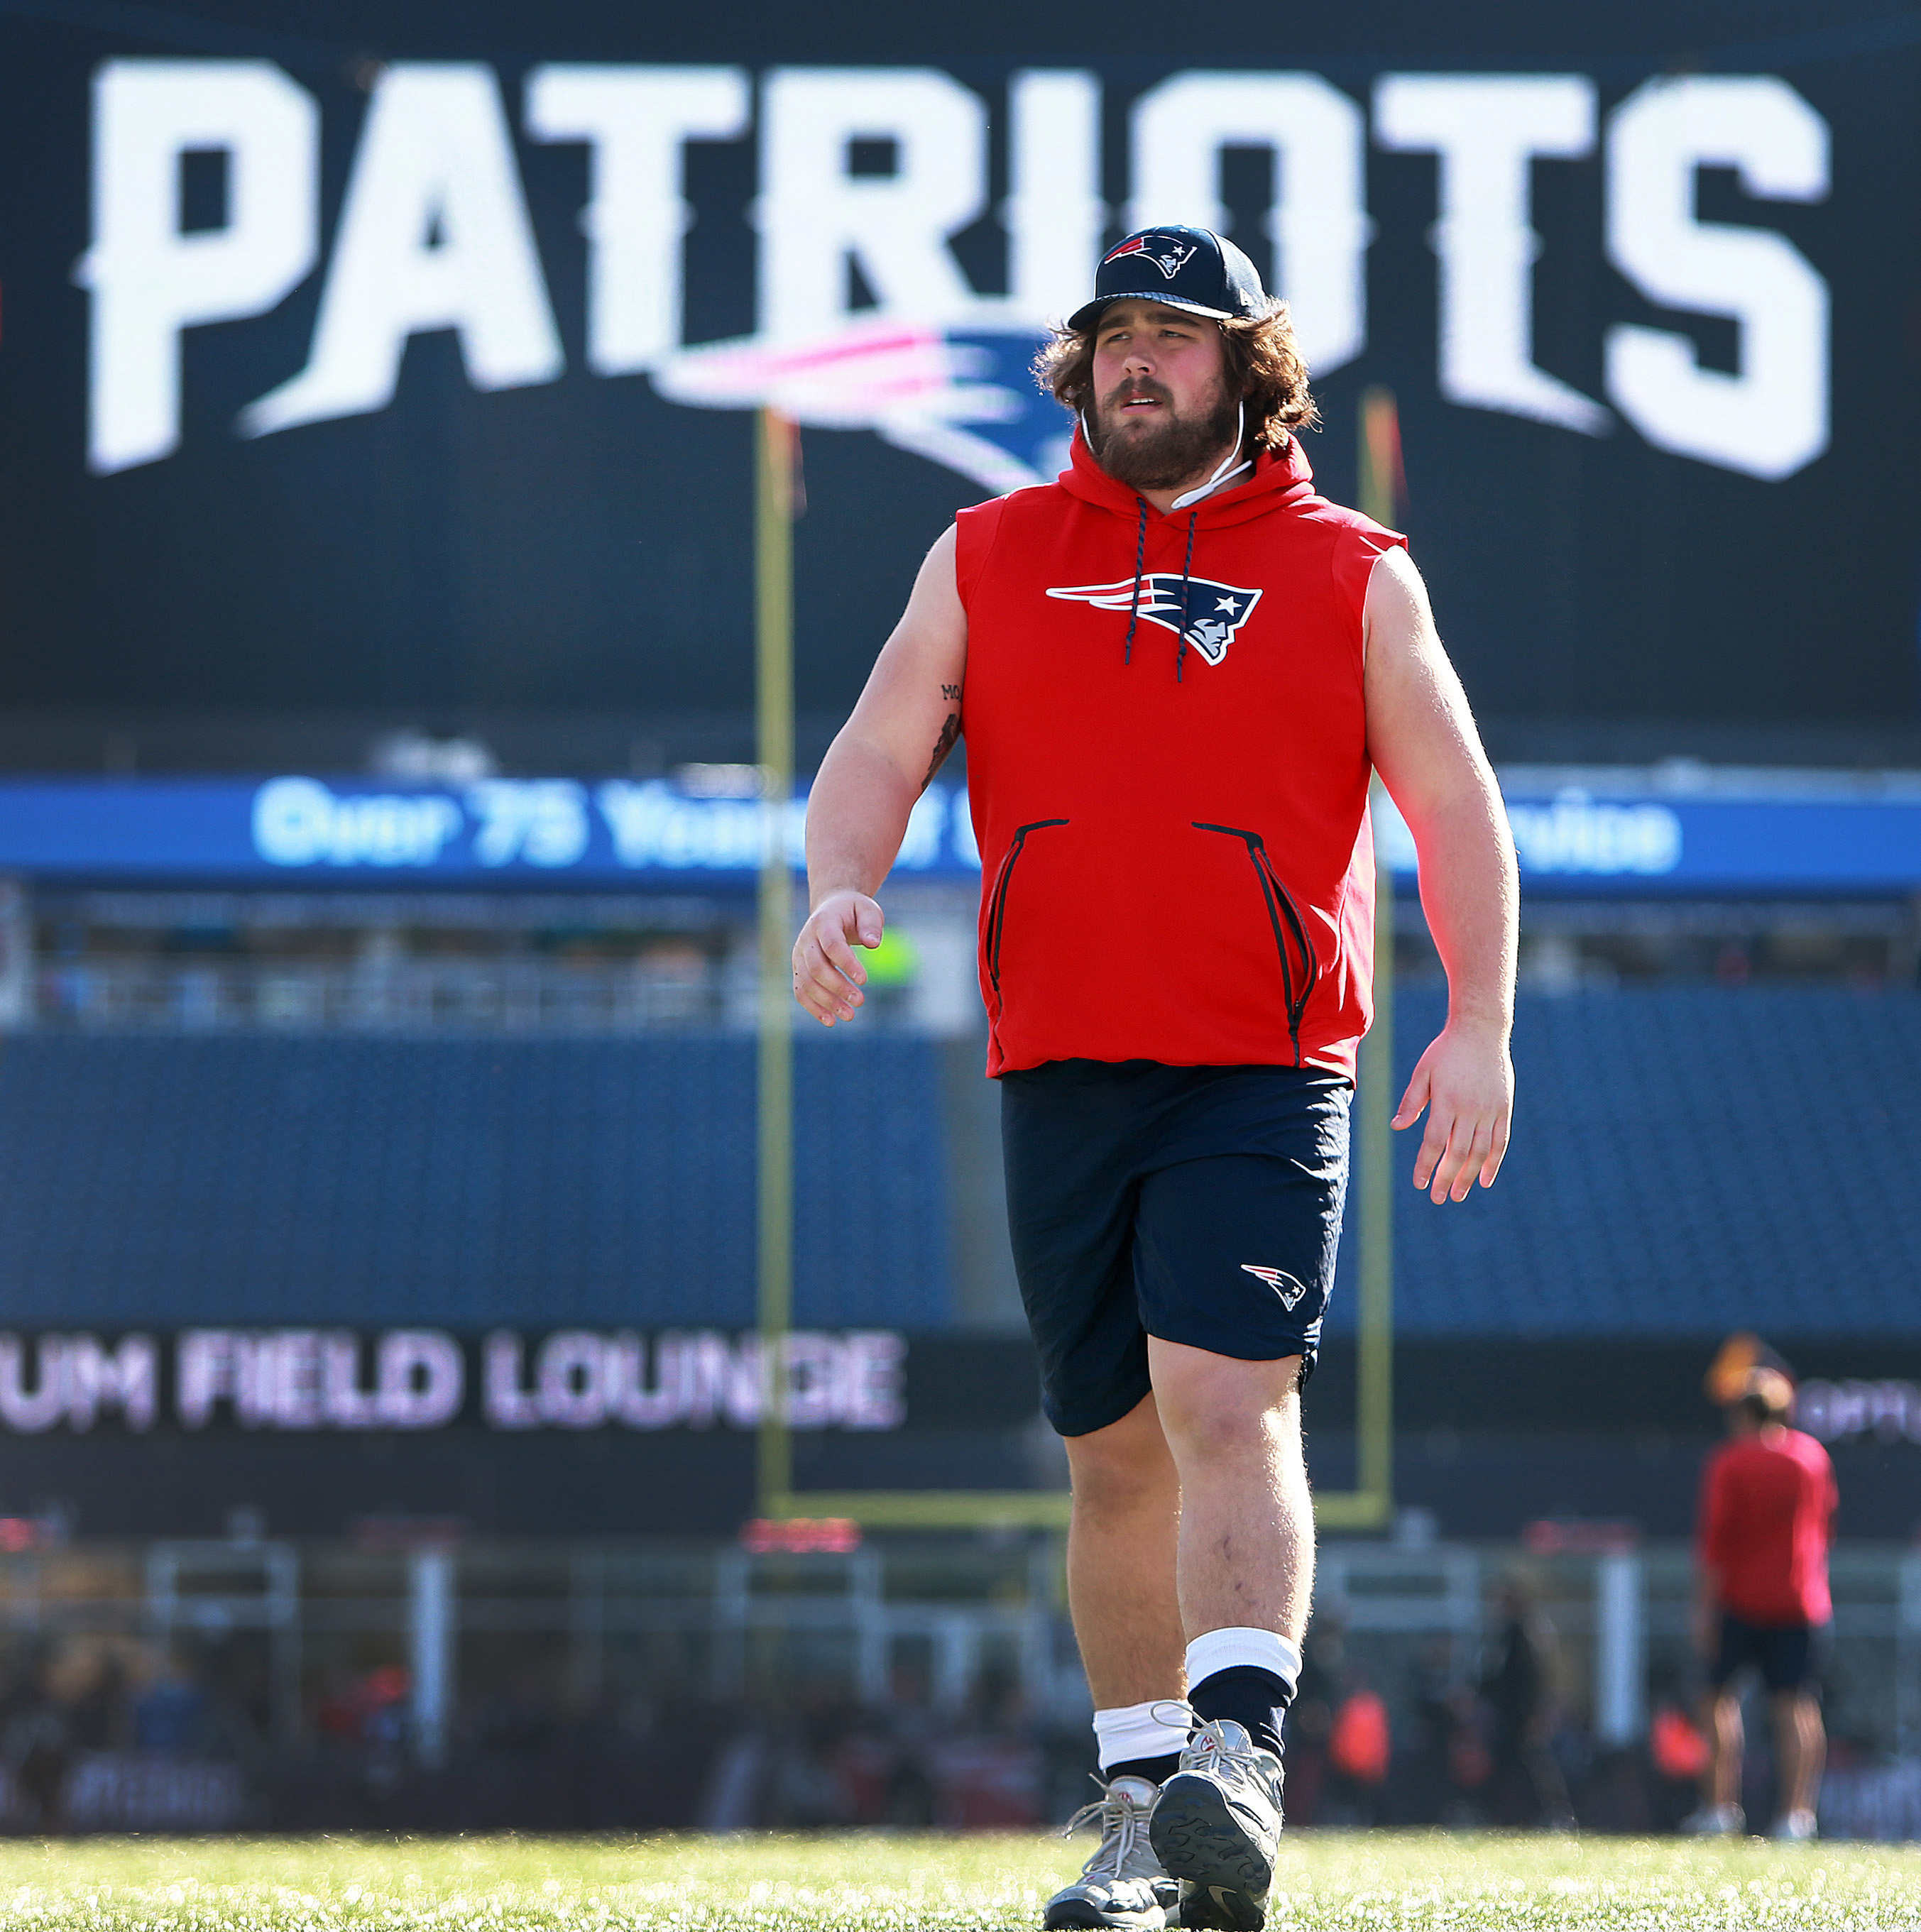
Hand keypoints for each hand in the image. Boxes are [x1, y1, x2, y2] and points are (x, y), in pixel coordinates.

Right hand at [792, 890, 882, 1024]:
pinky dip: (813, 1008)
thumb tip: (873, 944)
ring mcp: (799, 956)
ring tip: (849, 1015)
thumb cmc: (853, 911)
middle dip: (838, 987)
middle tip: (860, 1001)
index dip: (846, 963)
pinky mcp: (799, 969)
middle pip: (817, 967)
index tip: (864, 980)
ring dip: (827, 1002)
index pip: (832, 945)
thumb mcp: (868, 909)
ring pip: (807, 983)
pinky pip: (801, 991)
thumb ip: (872, 924)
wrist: (832, 909)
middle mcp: (806, 939)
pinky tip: (831, 1021)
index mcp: (823, 922)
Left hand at [1392, 1017, 1512, 1202]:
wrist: (1482, 1031)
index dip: (1426, 1165)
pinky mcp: (1504, 1109)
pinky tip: (1486, 1179)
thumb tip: (1396, 1127)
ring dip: (1469, 1176)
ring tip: (1458, 1194)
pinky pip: (1500, 1141)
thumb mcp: (1423, 1072)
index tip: (1419, 1184)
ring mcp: (1490, 1110)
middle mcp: (1470, 1109)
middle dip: (1446, 1178)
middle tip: (1438, 1198)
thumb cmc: (1446, 1051)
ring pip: (1480, 1152)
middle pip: (1457, 1153)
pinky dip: (1494, 1163)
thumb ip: (1411, 1101)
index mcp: (1446, 1101)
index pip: (1434, 1142)